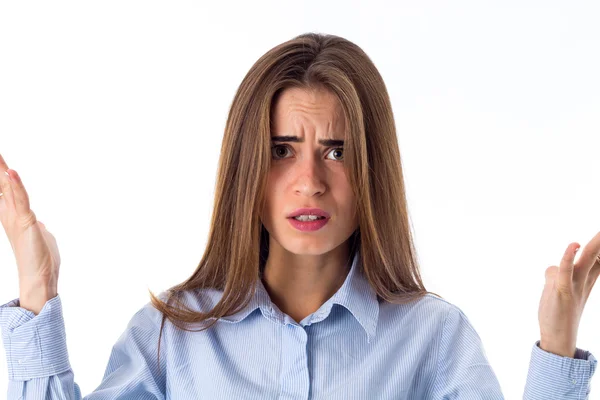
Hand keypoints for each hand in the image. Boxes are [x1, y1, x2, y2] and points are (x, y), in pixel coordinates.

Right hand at [0, 153, 60, 314]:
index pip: (3, 189)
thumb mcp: (38, 235)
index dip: (1, 174)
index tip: (0, 161)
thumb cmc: (41, 259)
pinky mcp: (25, 221)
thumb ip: (35, 225)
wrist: (40, 278)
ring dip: (2, 169)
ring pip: (6, 187)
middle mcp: (10, 214)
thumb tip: (38, 222)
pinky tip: (11, 172)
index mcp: (13, 216)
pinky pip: (21, 199)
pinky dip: (16, 185)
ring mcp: (16, 216)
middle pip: (1, 184)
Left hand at [538, 231, 599, 357]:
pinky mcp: (562, 291)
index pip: (597, 259)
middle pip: (595, 257)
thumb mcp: (561, 291)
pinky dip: (568, 257)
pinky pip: (566, 271)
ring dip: (594, 245)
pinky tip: (573, 245)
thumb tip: (555, 265)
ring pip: (585, 260)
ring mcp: (573, 286)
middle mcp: (582, 281)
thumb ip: (559, 275)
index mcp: (584, 281)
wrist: (557, 338)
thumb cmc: (557, 314)